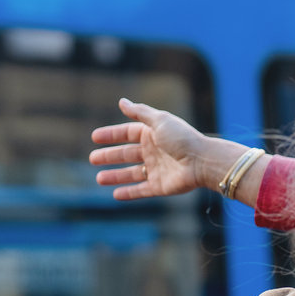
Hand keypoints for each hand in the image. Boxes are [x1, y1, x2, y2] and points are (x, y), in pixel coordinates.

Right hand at [89, 99, 250, 200]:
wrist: (202, 161)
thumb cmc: (182, 138)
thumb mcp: (159, 121)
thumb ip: (140, 113)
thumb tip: (122, 101)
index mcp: (153, 134)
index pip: (127, 133)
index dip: (111, 135)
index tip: (95, 137)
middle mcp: (154, 152)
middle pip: (126, 154)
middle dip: (110, 156)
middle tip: (92, 158)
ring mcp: (157, 170)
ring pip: (131, 174)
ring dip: (115, 176)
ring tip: (99, 178)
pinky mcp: (160, 186)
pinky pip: (141, 190)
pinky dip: (129, 193)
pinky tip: (115, 194)